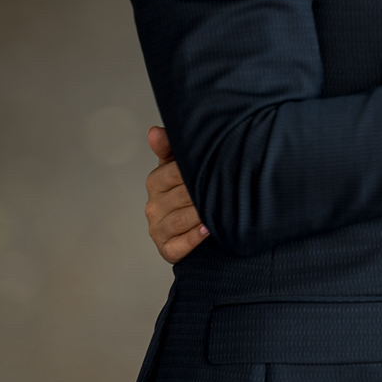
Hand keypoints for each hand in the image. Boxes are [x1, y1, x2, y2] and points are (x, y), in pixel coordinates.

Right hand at [145, 126, 207, 263]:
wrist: (200, 224)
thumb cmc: (192, 188)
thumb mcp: (181, 165)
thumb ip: (170, 147)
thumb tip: (154, 131)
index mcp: (155, 181)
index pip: (173, 173)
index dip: (195, 170)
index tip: (217, 166)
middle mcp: (153, 206)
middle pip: (180, 197)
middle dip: (203, 193)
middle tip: (228, 187)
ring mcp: (158, 229)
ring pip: (179, 221)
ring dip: (200, 214)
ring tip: (220, 208)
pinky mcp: (166, 250)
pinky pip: (179, 246)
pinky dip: (194, 239)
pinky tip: (208, 230)